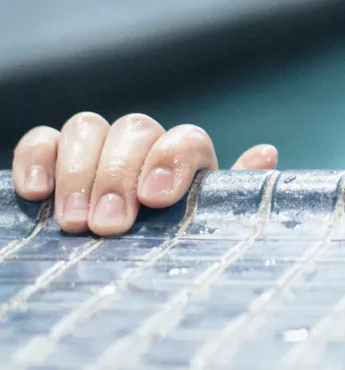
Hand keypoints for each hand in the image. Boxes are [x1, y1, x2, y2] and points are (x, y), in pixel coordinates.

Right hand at [11, 113, 277, 235]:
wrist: (129, 261)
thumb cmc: (175, 245)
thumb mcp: (208, 228)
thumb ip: (234, 197)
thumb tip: (265, 154)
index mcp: (187, 160)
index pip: (186, 138)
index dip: (172, 159)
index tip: (156, 198)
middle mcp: (144, 144)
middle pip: (135, 130)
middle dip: (119, 175)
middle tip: (107, 224)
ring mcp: (98, 146)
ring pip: (88, 127)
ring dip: (79, 172)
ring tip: (74, 223)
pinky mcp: (53, 157)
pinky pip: (42, 139)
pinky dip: (37, 157)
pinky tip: (35, 193)